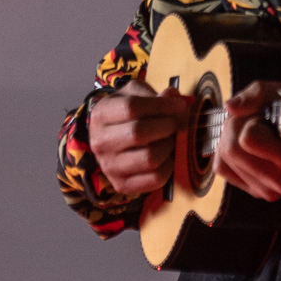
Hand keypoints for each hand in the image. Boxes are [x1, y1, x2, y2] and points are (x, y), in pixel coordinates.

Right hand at [88, 80, 190, 195]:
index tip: (180, 106)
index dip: (162, 106)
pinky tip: (166, 157)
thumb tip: (174, 98)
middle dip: (167, 126)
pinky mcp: (122, 185)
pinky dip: (169, 167)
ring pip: (150, 158)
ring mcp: (109, 166)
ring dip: (168, 147)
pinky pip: (155, 179)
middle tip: (174, 124)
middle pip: (139, 133)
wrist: (110, 140)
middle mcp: (100, 142)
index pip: (132, 107)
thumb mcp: (136, 95)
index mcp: (101, 114)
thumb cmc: (127, 113)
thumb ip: (155, 95)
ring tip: (168, 140)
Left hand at [214, 81, 280, 200]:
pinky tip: (248, 146)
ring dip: (231, 139)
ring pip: (223, 159)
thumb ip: (257, 94)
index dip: (252, 120)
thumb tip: (230, 107)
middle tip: (256, 120)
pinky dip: (228, 152)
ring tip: (256, 132)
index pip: (248, 139)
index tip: (268, 117)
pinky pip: (222, 168)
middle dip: (236, 127)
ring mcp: (268, 191)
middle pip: (230, 149)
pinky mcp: (256, 192)